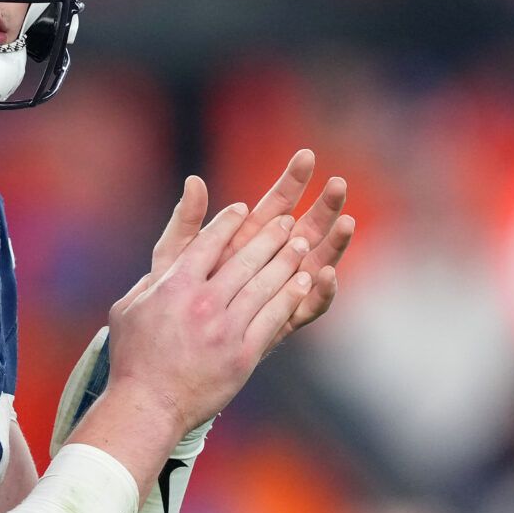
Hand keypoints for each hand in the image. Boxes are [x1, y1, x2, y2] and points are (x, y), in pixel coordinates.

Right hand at [106, 201, 309, 434]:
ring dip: (287, 261)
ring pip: (264, 285)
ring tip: (302, 244)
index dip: (229, 222)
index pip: (207, 242)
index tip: (244, 209)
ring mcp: (225, 329)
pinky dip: (290, 296)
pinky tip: (304, 282)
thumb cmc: (133, 358)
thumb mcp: (128, 307)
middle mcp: (202, 302)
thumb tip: (165, 256)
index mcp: (173, 287)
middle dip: (270, 236)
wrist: (148, 407)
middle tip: (287, 221)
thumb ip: (151, 277)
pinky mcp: (242, 355)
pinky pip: (273, 317)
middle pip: (245, 259)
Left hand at [119, 150, 354, 354]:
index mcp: (244, 242)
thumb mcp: (171, 259)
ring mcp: (279, 293)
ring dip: (333, 243)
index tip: (305, 155)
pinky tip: (326, 274)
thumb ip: (185, 223)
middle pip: (305, 229)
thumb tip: (193, 181)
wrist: (167, 356)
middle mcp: (268, 265)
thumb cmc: (167, 304)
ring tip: (346, 222)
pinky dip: (320, 291)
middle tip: (339, 184)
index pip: (275, 204)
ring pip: (315, 264)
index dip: (291, 180)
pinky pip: (309, 306)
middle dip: (323, 206)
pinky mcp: (284, 324)